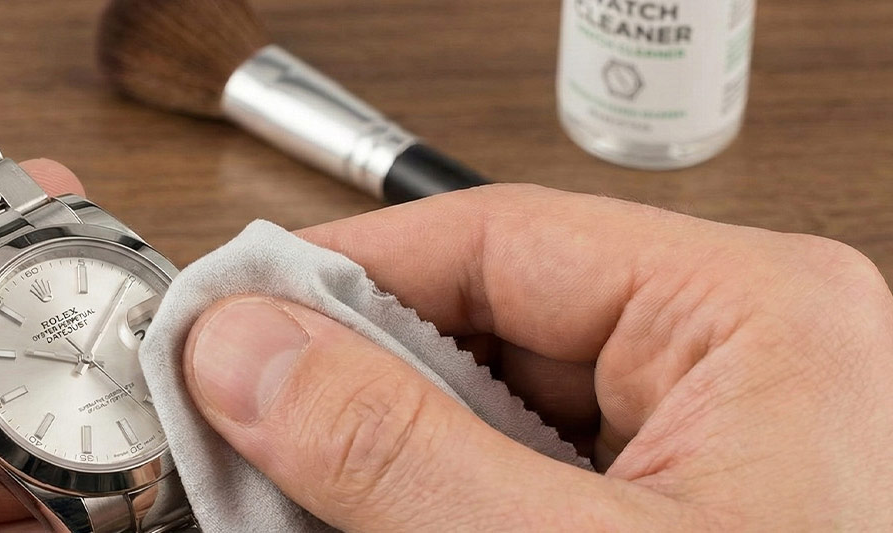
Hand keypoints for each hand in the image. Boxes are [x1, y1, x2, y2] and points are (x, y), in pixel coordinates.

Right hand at [183, 184, 892, 529]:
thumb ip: (396, 451)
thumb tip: (248, 354)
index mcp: (752, 319)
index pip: (497, 240)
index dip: (341, 275)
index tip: (228, 326)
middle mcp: (736, 367)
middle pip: (485, 326)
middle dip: (354, 388)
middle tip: (243, 438)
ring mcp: (707, 449)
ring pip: (490, 413)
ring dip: (386, 462)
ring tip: (294, 504)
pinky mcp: (675, 516)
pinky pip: (523, 484)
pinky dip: (437, 508)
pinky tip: (370, 527)